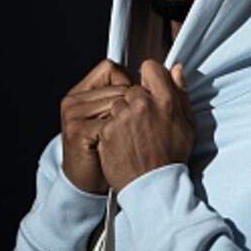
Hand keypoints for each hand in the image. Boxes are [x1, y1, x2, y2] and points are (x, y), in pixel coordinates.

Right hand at [60, 59, 134, 193]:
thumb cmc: (108, 149)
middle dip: (134, 108)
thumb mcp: (121, 117)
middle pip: (119, 88)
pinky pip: (110, 123)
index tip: (135, 105)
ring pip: (117, 104)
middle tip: (134, 129)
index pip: (111, 69)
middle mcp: (75, 99)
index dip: (130, 85)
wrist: (88, 181)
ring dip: (127, 123)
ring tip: (125, 139)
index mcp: (84, 92)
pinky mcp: (77, 130)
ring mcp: (74, 114)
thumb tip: (176, 69)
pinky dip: (120, 136)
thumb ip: (139, 92)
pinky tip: (120, 146)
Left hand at [97, 60, 195, 193]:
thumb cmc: (172, 156)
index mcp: (165, 99)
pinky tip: (122, 144)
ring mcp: (122, 116)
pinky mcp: (106, 130)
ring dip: (122, 115)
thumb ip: (180, 93)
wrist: (152, 186)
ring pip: (117, 104)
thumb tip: (175, 68)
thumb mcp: (187, 124)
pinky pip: (106, 121)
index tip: (150, 89)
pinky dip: (112, 130)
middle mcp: (142, 103)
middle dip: (135, 101)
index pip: (150, 67)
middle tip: (143, 122)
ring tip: (132, 136)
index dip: (149, 77)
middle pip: (132, 88)